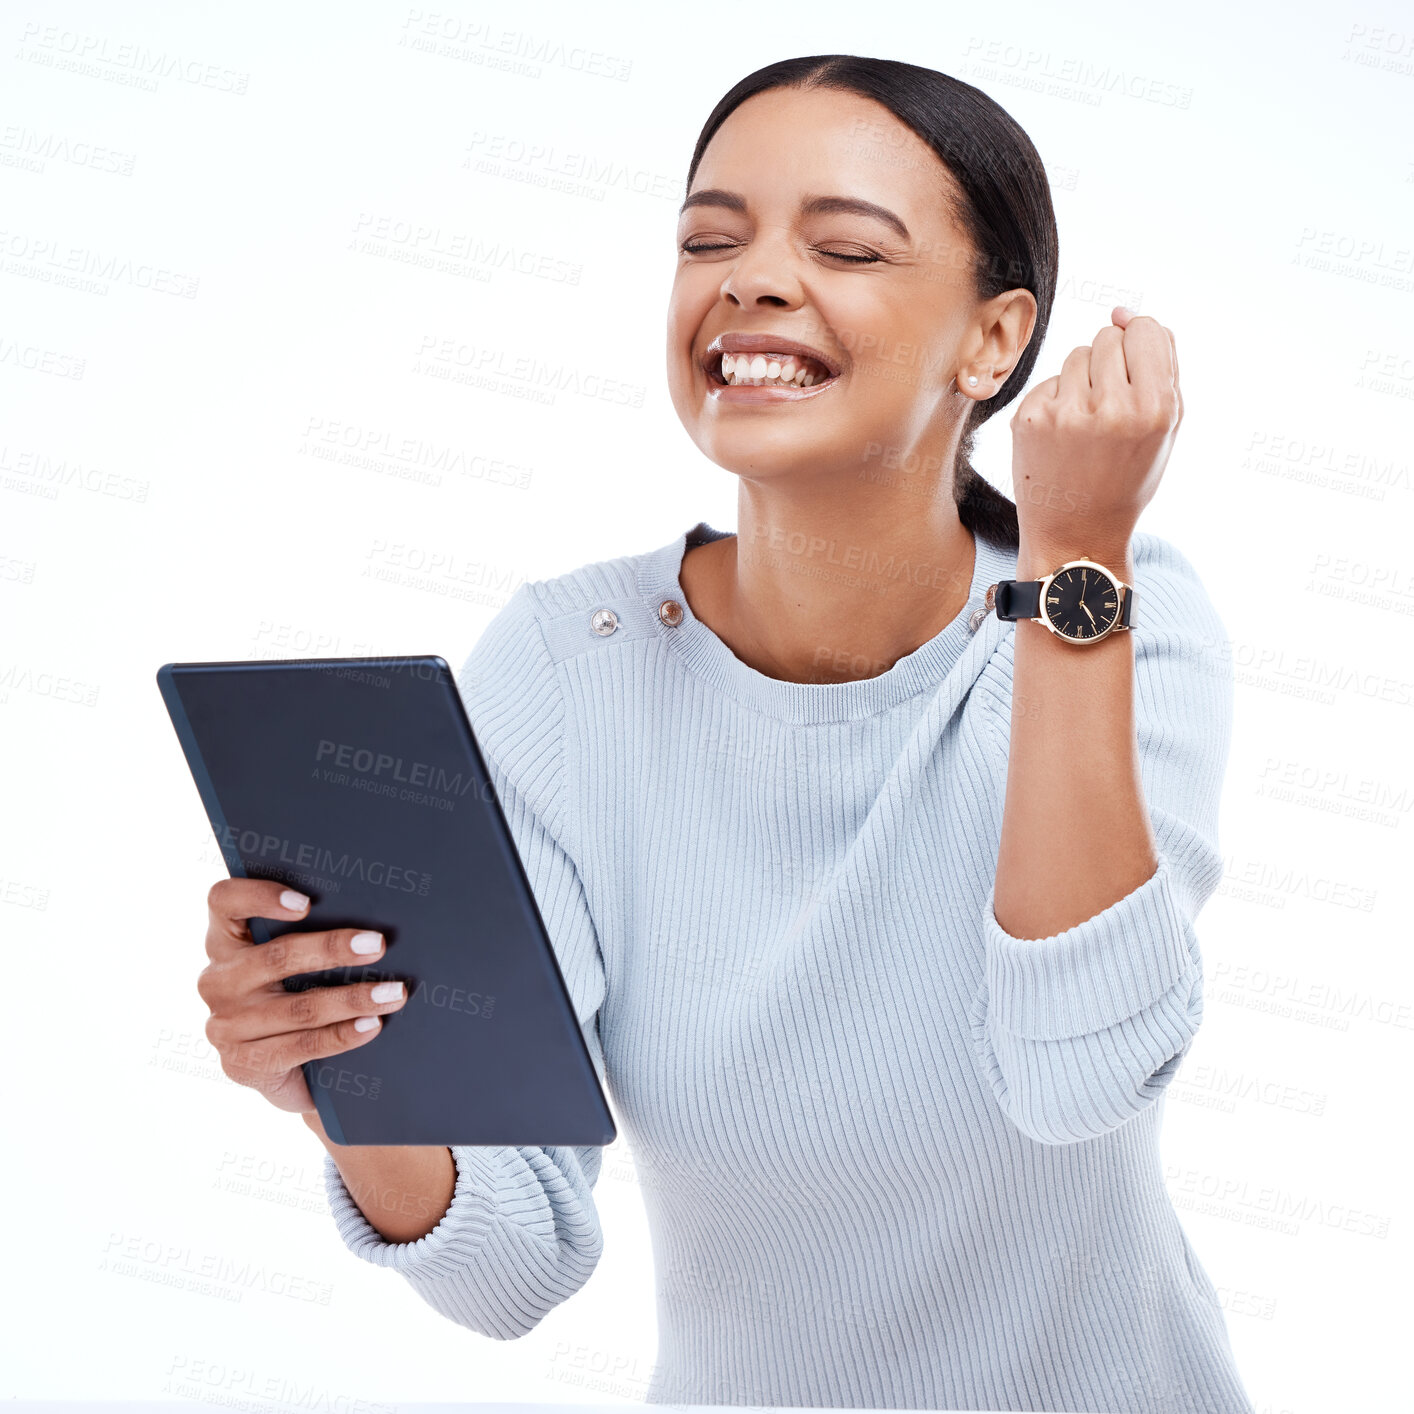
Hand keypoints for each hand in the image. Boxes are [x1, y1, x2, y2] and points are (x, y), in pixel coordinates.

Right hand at [197, 878, 408, 1116]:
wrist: (279, 1069)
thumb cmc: (291, 994)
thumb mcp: (288, 964)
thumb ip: (307, 936)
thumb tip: (367, 925)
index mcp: (225, 942)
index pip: (224, 902)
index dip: (258, 896)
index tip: (306, 902)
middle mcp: (218, 980)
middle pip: (276, 956)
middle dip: (332, 949)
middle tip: (376, 944)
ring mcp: (227, 1026)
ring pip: (299, 1007)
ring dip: (353, 998)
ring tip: (392, 993)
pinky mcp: (243, 1064)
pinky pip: (302, 1046)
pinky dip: (343, 1035)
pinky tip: (372, 1025)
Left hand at [1008, 307, 1181, 566]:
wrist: (1078, 532)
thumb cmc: (1127, 475)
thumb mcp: (1165, 426)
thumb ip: (1160, 363)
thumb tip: (1121, 311)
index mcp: (1155, 409)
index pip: (1146, 329)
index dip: (1141, 347)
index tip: (1135, 375)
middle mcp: (1110, 408)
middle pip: (1109, 337)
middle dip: (1111, 364)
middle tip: (1110, 411)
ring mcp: (1066, 413)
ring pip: (1077, 354)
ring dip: (1083, 379)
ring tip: (1087, 425)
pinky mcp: (1030, 418)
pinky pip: (1049, 380)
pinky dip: (1057, 400)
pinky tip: (1062, 437)